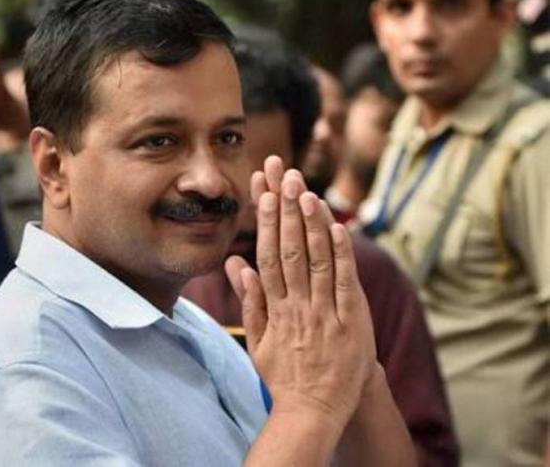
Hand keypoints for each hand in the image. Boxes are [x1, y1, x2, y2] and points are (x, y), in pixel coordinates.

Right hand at [225, 155, 376, 424]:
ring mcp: (324, 313)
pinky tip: (338, 226)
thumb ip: (248, 300)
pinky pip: (346, 283)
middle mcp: (296, 305)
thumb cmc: (284, 374)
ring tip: (306, 190)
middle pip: (290, 250)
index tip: (264, 192)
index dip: (265, 222)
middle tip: (285, 174)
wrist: (313, 410)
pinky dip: (342, 254)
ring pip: (317, 260)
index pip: (267, 255)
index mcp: (273, 308)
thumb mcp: (256, 340)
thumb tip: (234, 263)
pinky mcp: (351, 322)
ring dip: (311, 224)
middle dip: (286, 210)